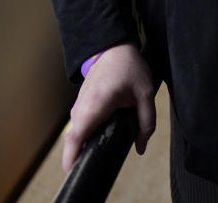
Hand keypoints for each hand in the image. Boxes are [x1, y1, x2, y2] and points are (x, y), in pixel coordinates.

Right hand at [60, 43, 156, 171]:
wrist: (114, 47)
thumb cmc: (130, 68)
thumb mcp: (146, 94)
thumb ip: (146, 123)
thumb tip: (140, 148)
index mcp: (97, 104)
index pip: (77, 135)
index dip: (71, 155)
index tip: (72, 170)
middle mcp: (82, 106)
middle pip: (73, 138)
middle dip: (76, 157)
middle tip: (89, 170)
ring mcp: (78, 104)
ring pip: (74, 132)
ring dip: (80, 146)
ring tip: (93, 158)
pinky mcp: (79, 103)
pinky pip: (78, 125)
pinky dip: (82, 136)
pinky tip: (95, 142)